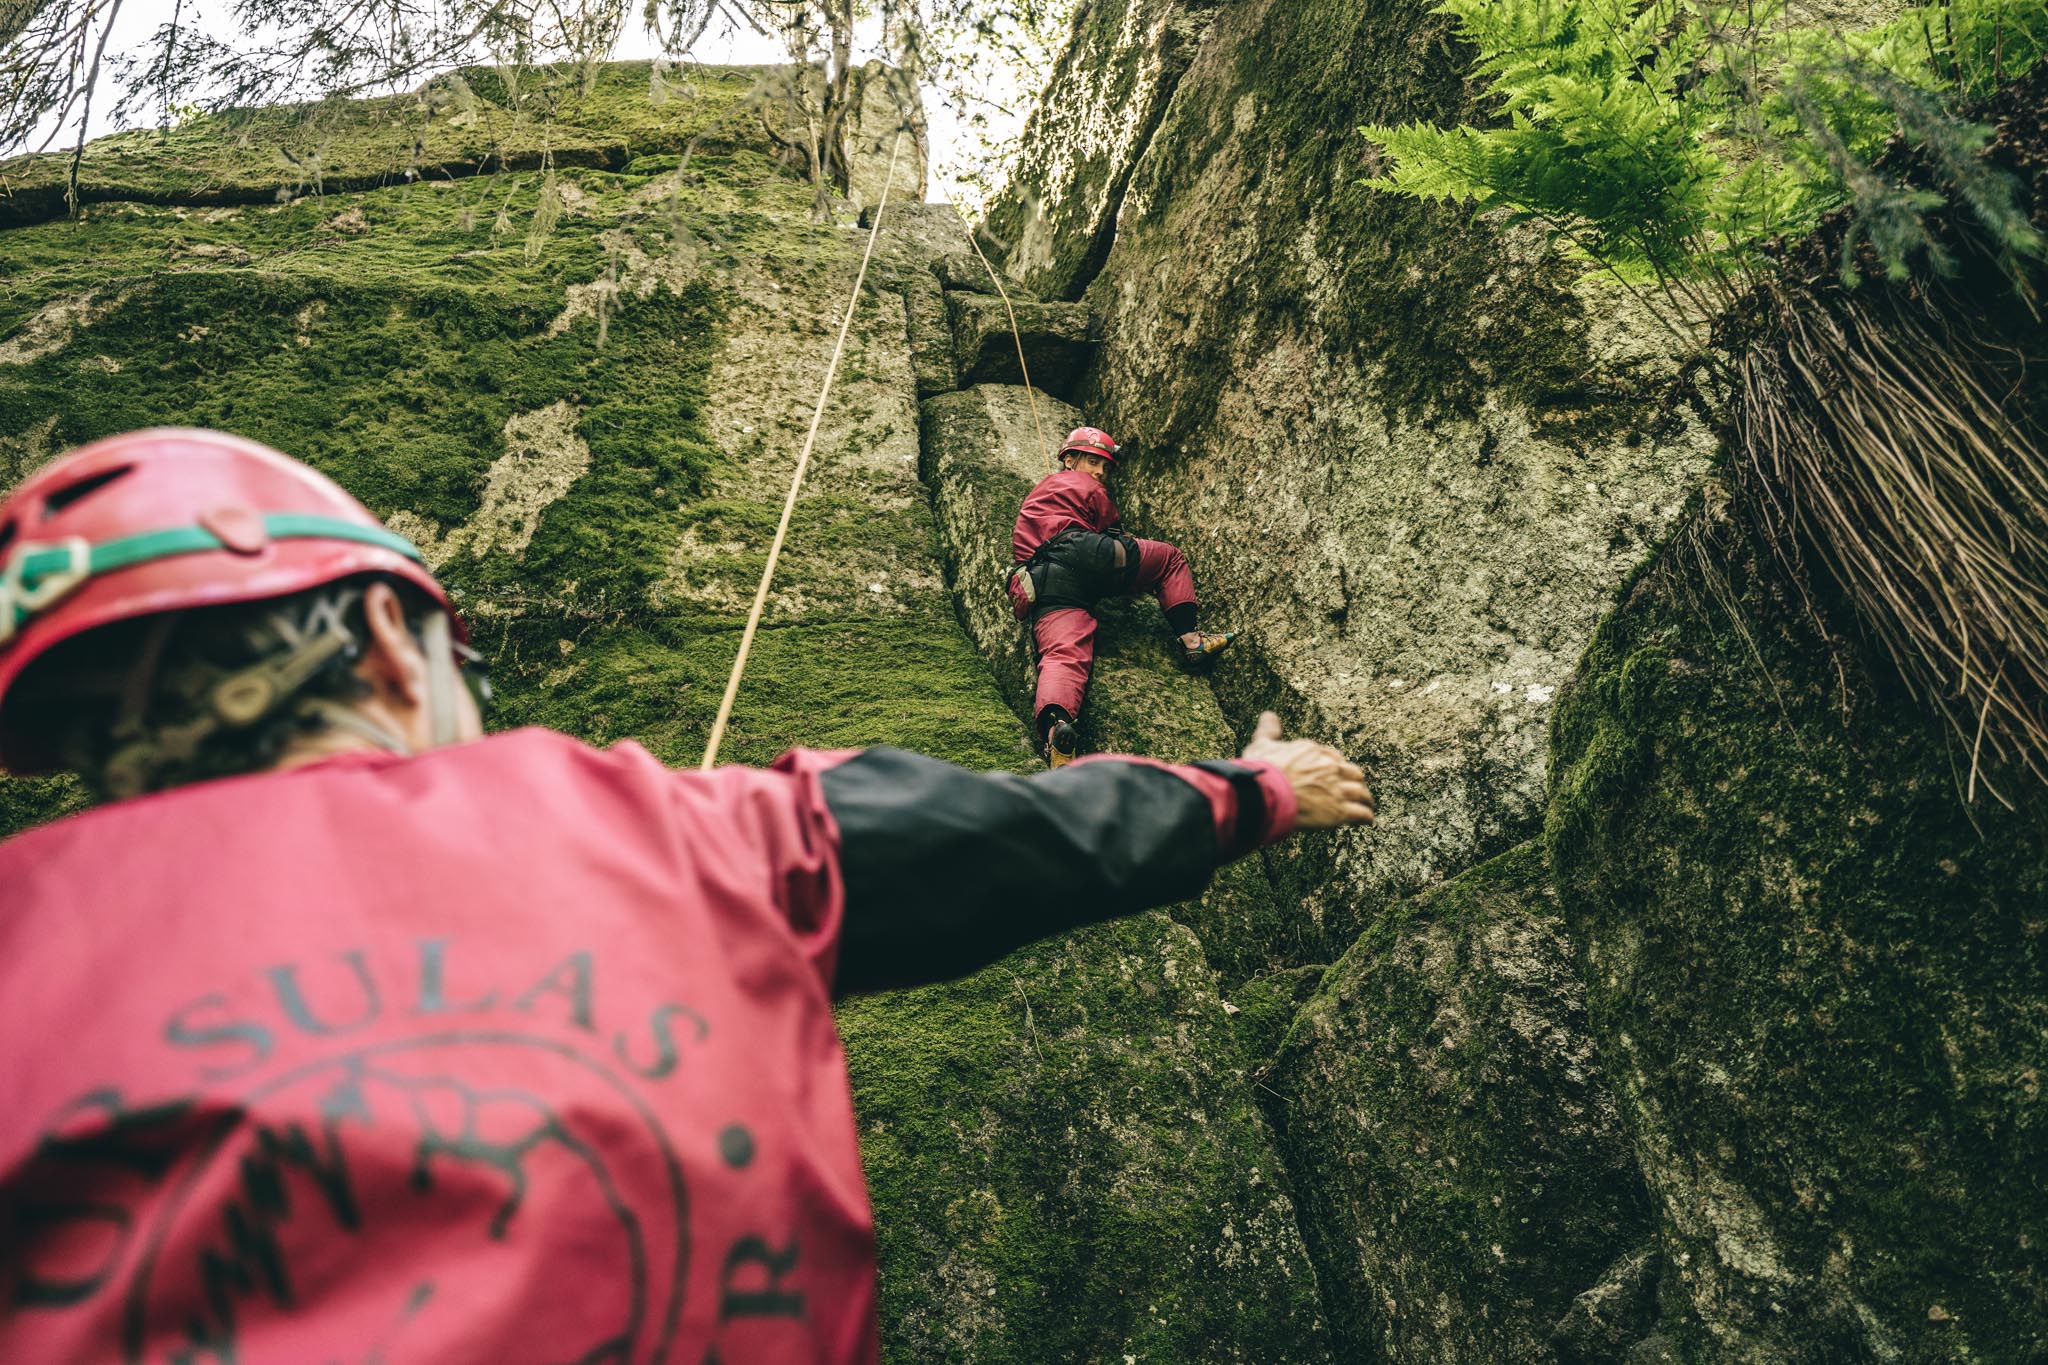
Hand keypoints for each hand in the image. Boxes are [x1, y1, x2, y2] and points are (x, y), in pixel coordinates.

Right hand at [1240, 711, 1375, 830]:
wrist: (1265, 793)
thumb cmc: (1263, 770)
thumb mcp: (1263, 744)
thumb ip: (1269, 730)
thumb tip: (1268, 715)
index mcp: (1315, 752)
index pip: (1332, 757)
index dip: (1334, 765)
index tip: (1333, 772)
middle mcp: (1330, 768)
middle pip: (1352, 772)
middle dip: (1354, 780)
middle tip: (1353, 787)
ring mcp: (1336, 789)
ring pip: (1361, 792)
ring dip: (1365, 799)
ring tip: (1366, 804)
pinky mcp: (1339, 811)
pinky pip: (1361, 814)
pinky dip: (1366, 817)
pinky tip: (1367, 820)